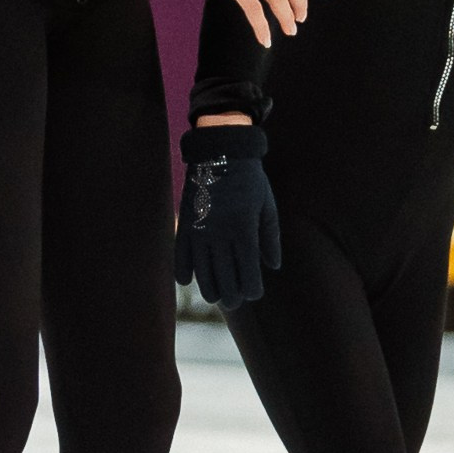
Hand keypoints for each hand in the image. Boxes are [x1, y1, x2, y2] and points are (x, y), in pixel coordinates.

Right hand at [175, 125, 281, 310]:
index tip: (254, 293)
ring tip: (215, 297)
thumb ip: (270, 238)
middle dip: (231, 294)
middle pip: (224, 276)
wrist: (220, 151)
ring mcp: (200, 229)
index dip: (251, 288)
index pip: (247, 271)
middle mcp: (220, 234)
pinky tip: (187, 281)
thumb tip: (273, 267)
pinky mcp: (185, 223)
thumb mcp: (267, 206)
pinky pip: (181, 254)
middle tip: (235, 301)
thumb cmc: (250, 180)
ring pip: (202, 270)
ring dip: (209, 288)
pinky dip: (183, 270)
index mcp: (244, 229)